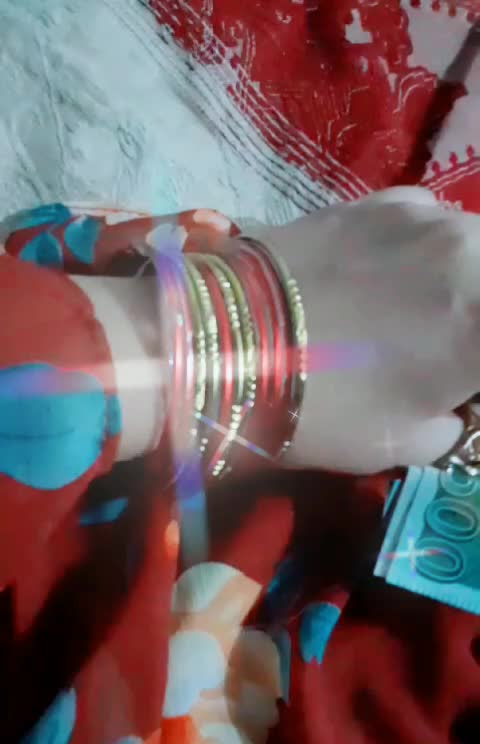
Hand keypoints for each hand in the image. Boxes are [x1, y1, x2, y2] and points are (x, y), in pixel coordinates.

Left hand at [261, 187, 479, 473]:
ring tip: (424, 314)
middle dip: (473, 320)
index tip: (459, 384)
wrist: (222, 340)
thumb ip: (460, 419)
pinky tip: (394, 277)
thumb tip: (461, 399)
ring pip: (474, 246)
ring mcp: (430, 216)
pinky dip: (431, 252)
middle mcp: (474, 253)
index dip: (470, 372)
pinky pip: (434, 222)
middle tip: (448, 350)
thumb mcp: (407, 442)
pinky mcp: (383, 198)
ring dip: (464, 279)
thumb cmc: (320, 408)